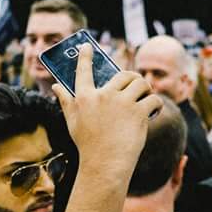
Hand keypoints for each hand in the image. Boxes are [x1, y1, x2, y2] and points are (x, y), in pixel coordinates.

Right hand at [51, 44, 163, 178]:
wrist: (105, 164)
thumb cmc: (88, 144)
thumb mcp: (73, 121)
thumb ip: (66, 101)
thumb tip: (56, 87)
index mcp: (84, 98)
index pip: (83, 71)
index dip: (85, 56)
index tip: (87, 46)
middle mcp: (103, 96)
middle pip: (123, 75)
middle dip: (132, 79)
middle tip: (135, 87)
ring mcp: (122, 103)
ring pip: (140, 83)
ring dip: (146, 88)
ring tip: (146, 97)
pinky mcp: (138, 113)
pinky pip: (152, 99)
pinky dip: (155, 104)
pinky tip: (154, 110)